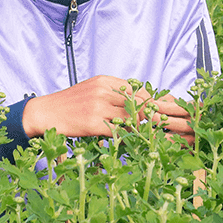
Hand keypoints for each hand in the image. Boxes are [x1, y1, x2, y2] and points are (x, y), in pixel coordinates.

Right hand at [21, 75, 193, 144]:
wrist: (43, 112)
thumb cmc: (69, 106)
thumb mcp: (92, 92)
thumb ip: (112, 95)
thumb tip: (135, 102)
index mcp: (105, 81)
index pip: (138, 89)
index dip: (156, 99)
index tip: (171, 106)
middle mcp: (104, 90)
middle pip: (140, 101)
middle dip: (160, 110)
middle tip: (178, 119)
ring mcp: (99, 105)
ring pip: (132, 116)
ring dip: (149, 125)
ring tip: (166, 131)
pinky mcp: (93, 122)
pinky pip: (119, 130)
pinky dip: (132, 136)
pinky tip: (142, 141)